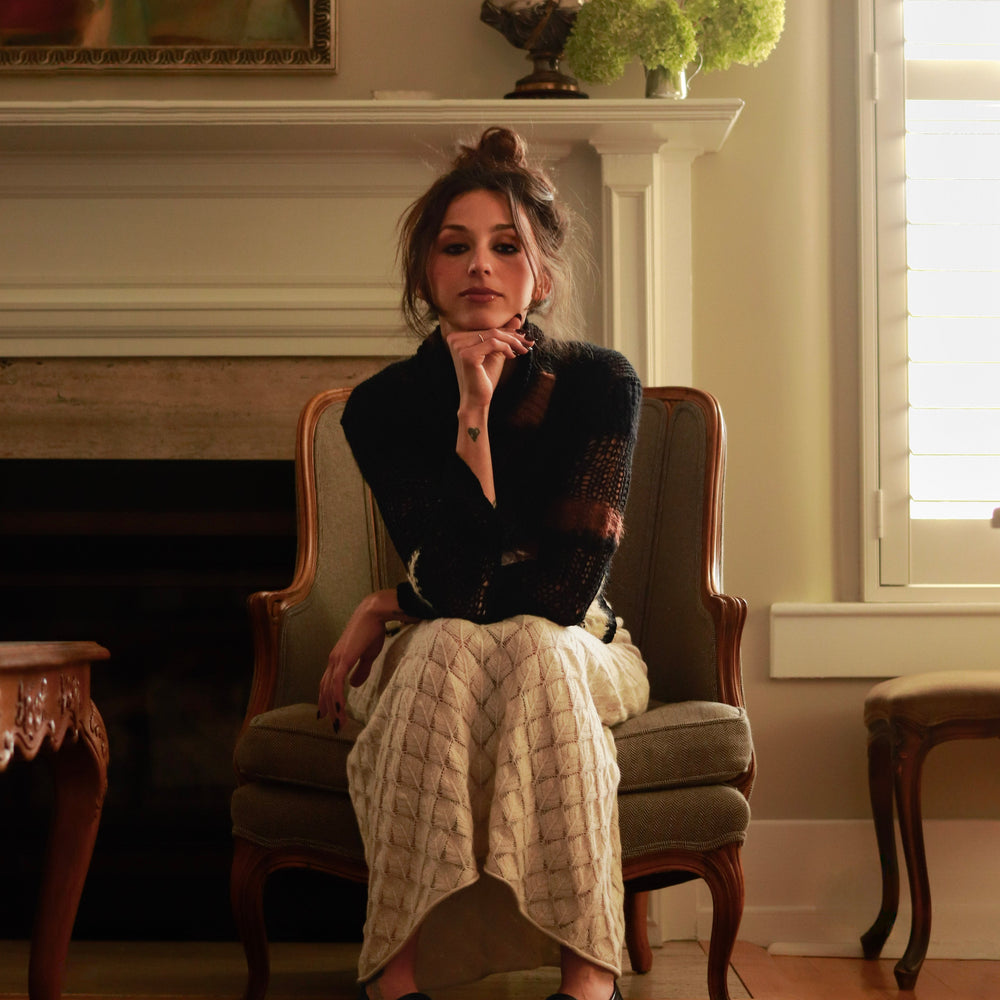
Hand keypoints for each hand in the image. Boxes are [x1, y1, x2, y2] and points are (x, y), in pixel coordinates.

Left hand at [317, 589, 404, 731]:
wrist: (374, 613)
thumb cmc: (372, 631)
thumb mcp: (368, 655)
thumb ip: (361, 670)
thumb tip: (353, 686)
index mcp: (338, 659)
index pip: (328, 683)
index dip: (326, 698)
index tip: (329, 713)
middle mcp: (333, 660)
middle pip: (325, 688)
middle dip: (327, 707)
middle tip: (332, 723)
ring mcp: (336, 660)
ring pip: (329, 689)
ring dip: (333, 707)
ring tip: (338, 722)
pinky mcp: (342, 660)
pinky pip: (336, 684)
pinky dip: (336, 698)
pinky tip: (340, 709)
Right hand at [445, 313, 531, 411]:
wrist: (476, 400)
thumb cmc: (484, 378)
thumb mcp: (496, 353)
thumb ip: (503, 336)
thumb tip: (517, 319)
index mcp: (457, 337)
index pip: (487, 329)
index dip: (507, 332)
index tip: (524, 337)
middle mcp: (454, 339)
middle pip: (491, 331)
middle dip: (513, 337)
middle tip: (529, 342)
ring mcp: (459, 346)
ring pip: (494, 335)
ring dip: (512, 342)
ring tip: (523, 350)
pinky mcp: (467, 355)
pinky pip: (493, 344)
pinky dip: (506, 348)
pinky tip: (512, 356)